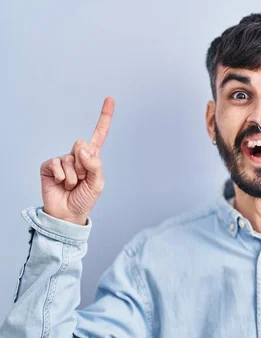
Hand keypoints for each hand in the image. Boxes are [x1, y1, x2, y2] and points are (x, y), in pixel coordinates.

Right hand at [39, 97, 114, 225]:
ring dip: (74, 176)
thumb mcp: (97, 183)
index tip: (110, 99)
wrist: (68, 214)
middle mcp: (77, 155)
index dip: (104, 117)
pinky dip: (63, 177)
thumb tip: (82, 146)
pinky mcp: (49, 166)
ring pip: (71, 159)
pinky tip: (62, 184)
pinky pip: (57, 164)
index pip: (99, 135)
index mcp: (92, 158)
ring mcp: (63, 160)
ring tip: (72, 185)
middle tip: (82, 180)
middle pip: (82, 146)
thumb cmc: (84, 199)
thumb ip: (94, 164)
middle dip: (84, 166)